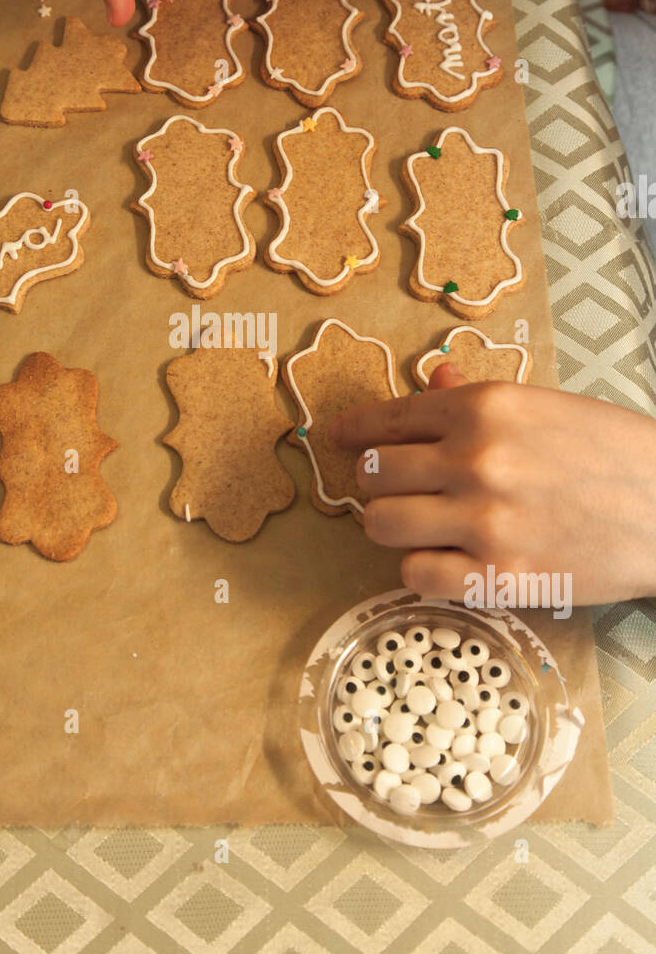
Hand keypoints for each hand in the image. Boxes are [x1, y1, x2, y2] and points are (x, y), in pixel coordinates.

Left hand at [329, 363, 655, 606]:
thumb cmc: (613, 453)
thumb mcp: (546, 406)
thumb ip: (478, 396)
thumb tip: (433, 378)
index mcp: (485, 406)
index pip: (388, 418)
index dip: (354, 431)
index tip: (338, 438)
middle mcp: (475, 458)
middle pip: (373, 473)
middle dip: (378, 481)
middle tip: (399, 489)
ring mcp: (484, 519)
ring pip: (382, 524)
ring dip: (394, 525)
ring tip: (420, 526)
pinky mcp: (499, 575)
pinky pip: (416, 574)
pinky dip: (422, 569)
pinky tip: (446, 560)